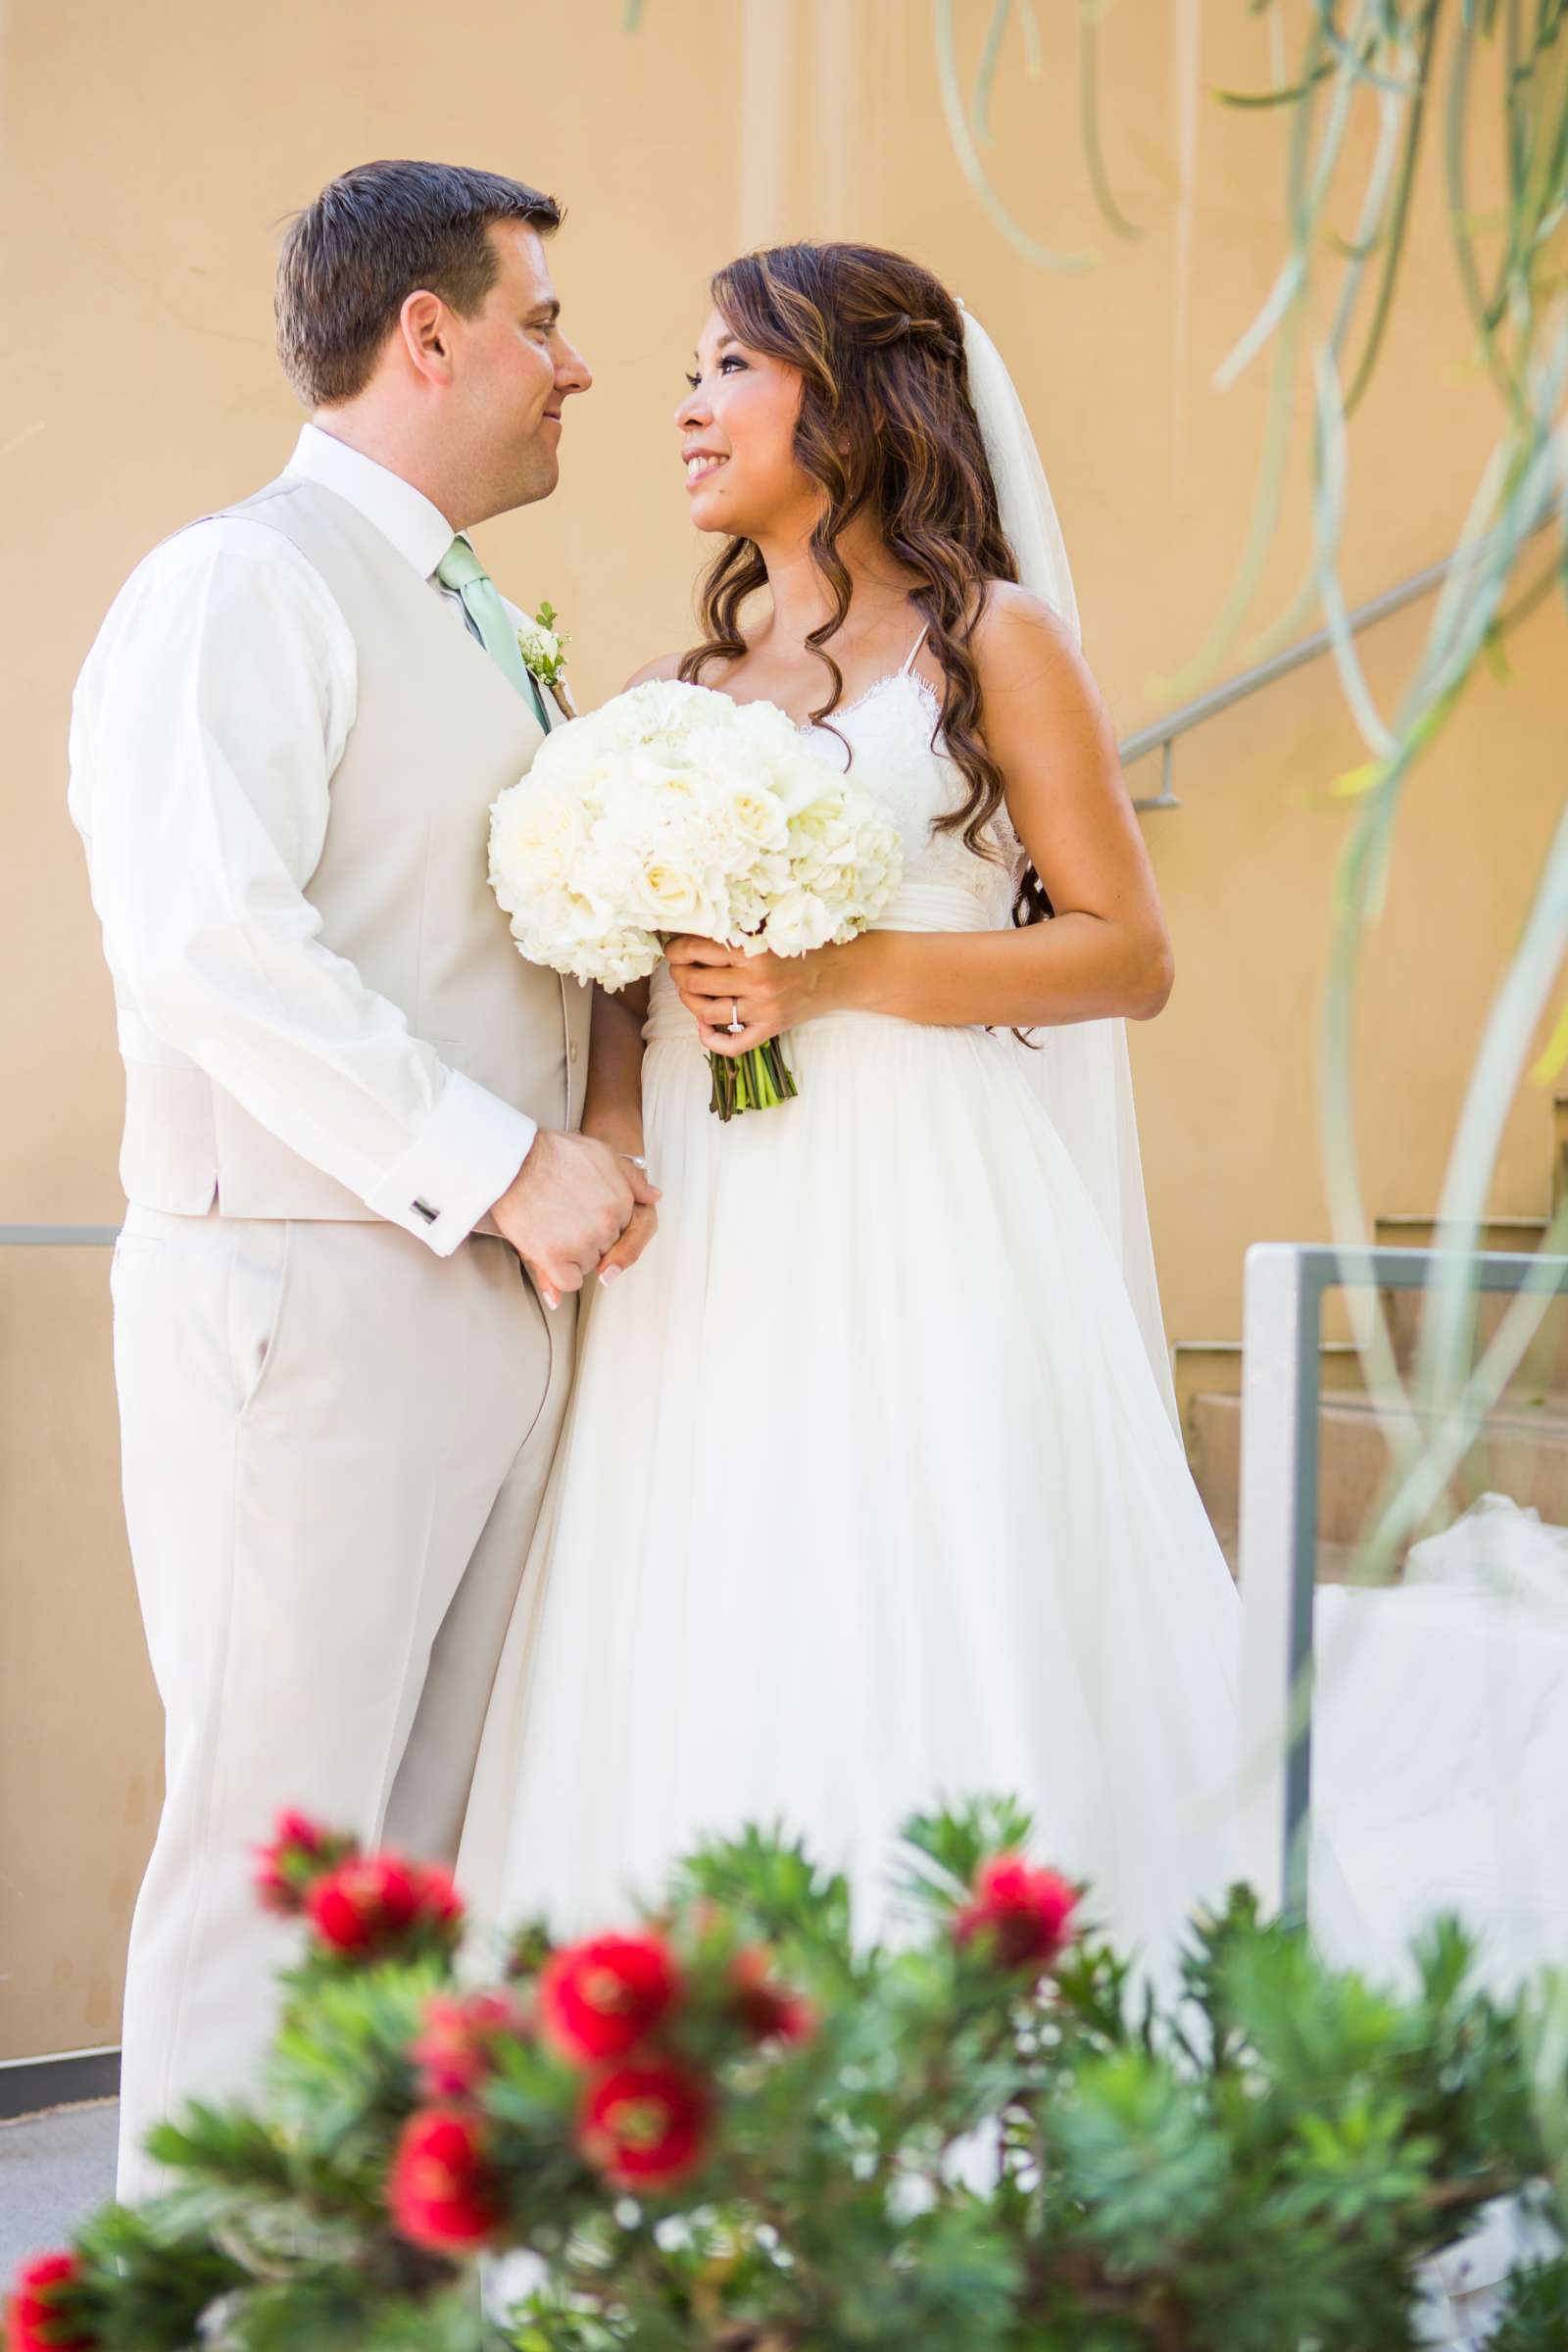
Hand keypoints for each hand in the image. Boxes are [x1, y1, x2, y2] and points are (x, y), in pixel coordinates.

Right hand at [489, 1131, 659, 1308]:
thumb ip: (631, 1178)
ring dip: (573, 1256)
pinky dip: (560, 1275)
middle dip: (589, 1239)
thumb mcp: (602, 1154)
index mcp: (621, 1201)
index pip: (623, 1229)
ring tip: (552, 1230)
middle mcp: (606, 1224)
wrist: (513, 1161)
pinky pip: (569, 1282)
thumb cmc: (552, 1153)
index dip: (600, 1224)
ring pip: (588, 1266)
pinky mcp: (555, 1257)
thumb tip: (654, 1197)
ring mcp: (582, 1242)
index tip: (582, 1214)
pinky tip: (549, 1255)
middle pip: (606, 1248)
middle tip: (564, 1219)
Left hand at [665, 935, 843, 1056]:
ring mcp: (763, 1009)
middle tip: (678, 968)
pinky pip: (732, 1045)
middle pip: (695, 981)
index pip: (697, 949)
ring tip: (688, 992)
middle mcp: (757, 981)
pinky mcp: (770, 1029)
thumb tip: (694, 927)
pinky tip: (704, 1027)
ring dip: (688, 1001)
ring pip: (706, 1012)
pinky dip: (710, 1039)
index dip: (676, 949)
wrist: (838, 973)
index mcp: (754, 950)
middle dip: (678, 974)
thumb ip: (738, 928)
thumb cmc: (801, 946)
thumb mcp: (770, 929)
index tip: (673, 949)